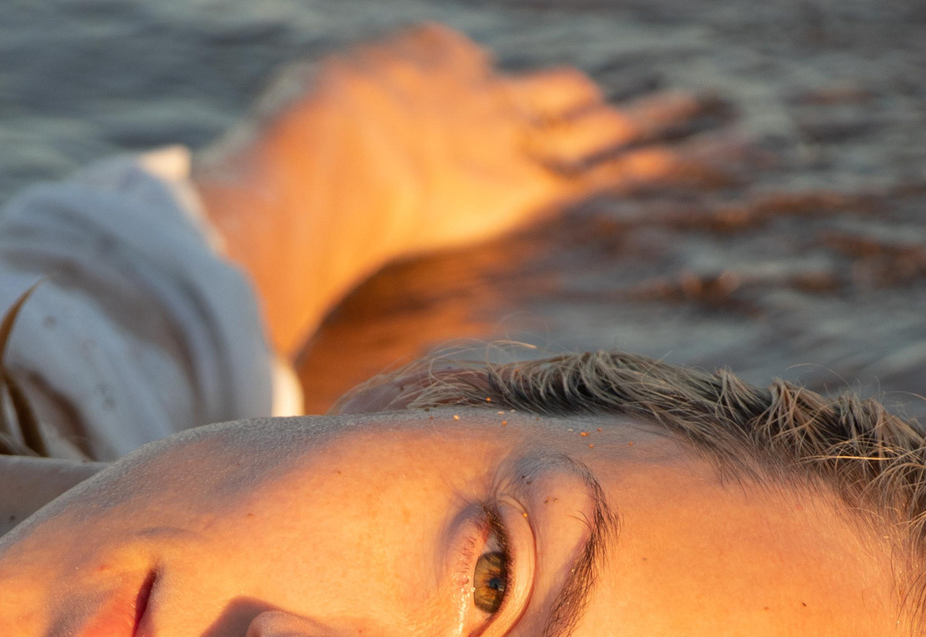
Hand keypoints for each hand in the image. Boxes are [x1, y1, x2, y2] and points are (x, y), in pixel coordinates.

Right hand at [196, 24, 704, 349]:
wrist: (319, 144)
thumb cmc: (275, 159)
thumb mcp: (260, 167)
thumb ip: (247, 217)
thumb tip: (188, 274)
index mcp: (418, 74)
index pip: (474, 94)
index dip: (496, 111)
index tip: (519, 119)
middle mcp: (475, 94)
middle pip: (547, 101)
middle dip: (586, 105)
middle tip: (629, 98)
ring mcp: (511, 128)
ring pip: (596, 124)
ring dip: (658, 123)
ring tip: (723, 113)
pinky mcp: (537, 174)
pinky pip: (619, 164)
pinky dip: (678, 160)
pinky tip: (738, 147)